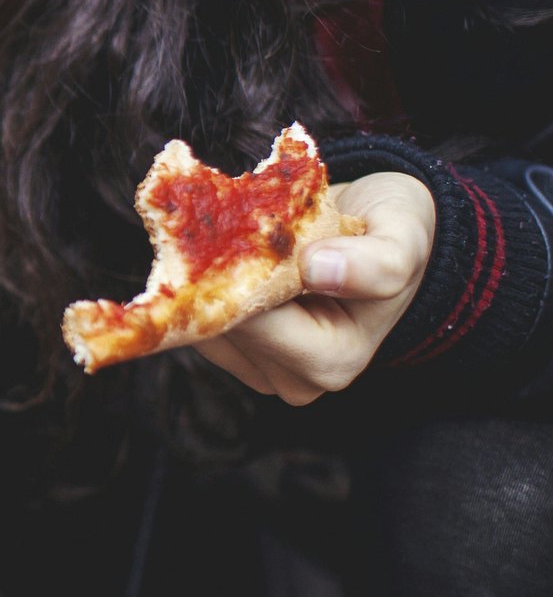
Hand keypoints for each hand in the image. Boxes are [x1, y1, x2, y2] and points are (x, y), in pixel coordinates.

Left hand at [193, 171, 435, 404]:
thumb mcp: (404, 240)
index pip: (255, 318)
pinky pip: (193, 313)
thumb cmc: (393, 237)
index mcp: (332, 362)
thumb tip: (317, 269)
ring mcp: (255, 368)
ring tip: (242, 229)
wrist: (378, 232)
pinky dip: (202, 276)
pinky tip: (229, 247)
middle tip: (240, 217)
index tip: (252, 223)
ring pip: (198, 318)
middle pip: (219, 322)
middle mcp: (290, 379)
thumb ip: (376, 263)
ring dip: (206, 269)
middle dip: (219, 268)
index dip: (244, 270)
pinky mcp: (229, 350)